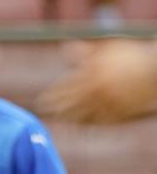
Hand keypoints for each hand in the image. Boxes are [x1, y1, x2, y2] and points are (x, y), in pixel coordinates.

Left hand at [38, 39, 156, 124]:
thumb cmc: (131, 56)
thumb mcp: (108, 50)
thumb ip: (85, 52)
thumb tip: (65, 48)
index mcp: (91, 73)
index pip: (63, 89)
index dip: (51, 97)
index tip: (41, 102)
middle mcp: (96, 91)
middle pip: (68, 106)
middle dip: (55, 111)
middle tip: (46, 115)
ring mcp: (107, 103)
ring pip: (82, 117)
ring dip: (69, 120)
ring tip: (62, 121)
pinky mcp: (119, 113)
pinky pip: (99, 122)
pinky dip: (88, 124)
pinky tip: (82, 125)